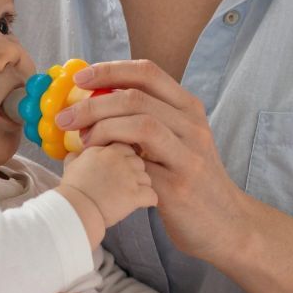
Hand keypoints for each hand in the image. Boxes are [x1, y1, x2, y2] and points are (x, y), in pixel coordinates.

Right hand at [59, 142, 155, 228]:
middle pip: (138, 162)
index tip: (120, 169)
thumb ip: (77, 156)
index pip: (126, 148)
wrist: (75, 209)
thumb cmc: (72, 190)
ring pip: (147, 178)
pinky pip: (151, 195)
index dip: (125, 159)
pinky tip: (141, 204)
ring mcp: (130, 177)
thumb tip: (76, 154)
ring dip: (141, 187)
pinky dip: (148, 201)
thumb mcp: (70, 166)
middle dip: (134, 172)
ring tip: (128, 196)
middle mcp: (120, 160)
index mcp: (107, 150)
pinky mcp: (136, 195)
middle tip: (123, 185)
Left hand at [62, 60, 259, 264]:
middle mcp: (192, 126)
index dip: (110, 70)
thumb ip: (149, 118)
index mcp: (189, 109)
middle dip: (93, 104)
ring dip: (103, 129)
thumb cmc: (192, 178)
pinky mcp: (178, 187)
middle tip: (66, 118)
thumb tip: (97, 102)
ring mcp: (188, 156)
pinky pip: (139, 166)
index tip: (79, 79)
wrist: (225, 222)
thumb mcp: (179, 139)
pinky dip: (113, 162)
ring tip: (83, 142)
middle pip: (137, 98)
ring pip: (142, 124)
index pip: (148, 73)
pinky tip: (98, 167)